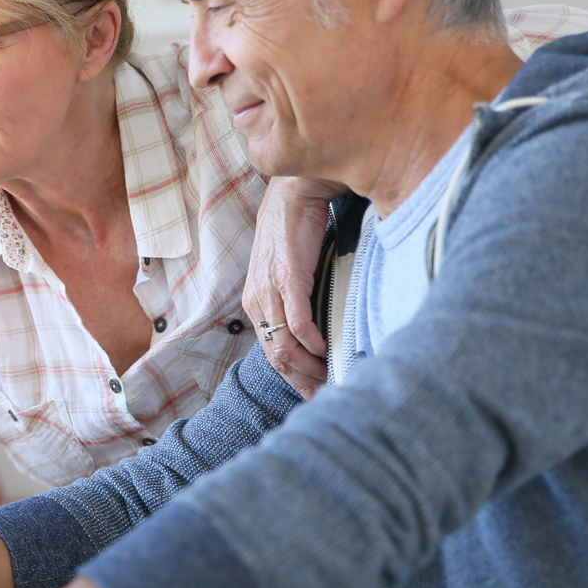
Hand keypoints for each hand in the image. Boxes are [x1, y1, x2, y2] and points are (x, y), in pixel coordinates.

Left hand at [242, 176, 346, 398]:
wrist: (295, 193)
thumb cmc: (296, 232)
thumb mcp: (290, 273)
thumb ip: (296, 301)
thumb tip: (316, 332)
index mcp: (256, 303)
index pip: (271, 353)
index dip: (293, 378)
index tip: (314, 393)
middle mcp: (257, 301)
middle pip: (275, 357)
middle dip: (302, 381)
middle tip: (325, 395)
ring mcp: (269, 290)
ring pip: (284, 345)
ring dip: (310, 367)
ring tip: (330, 378)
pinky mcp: (287, 278)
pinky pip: (298, 322)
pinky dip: (313, 342)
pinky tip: (326, 350)